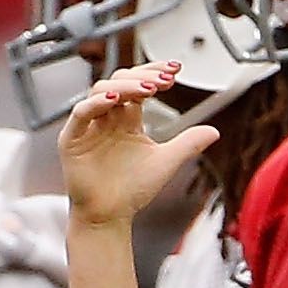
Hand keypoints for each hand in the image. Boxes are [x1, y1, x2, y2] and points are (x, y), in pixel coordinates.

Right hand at [59, 62, 219, 228]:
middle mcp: (108, 118)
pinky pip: (80, 113)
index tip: (176, 70)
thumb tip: (214, 131)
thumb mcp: (166, 162)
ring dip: (124, 86)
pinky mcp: (72, 139)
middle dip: (143, 76)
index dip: (155, 73)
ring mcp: (89, 127)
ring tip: (147, 89)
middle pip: (120, 81)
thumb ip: (187, 144)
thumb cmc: (132, 192)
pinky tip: (113, 101)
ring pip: (101, 91)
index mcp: (127, 119)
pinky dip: (95, 104)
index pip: (138, 85)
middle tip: (164, 80)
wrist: (109, 218)